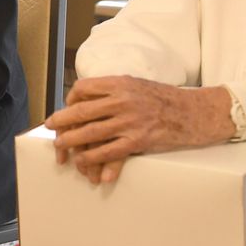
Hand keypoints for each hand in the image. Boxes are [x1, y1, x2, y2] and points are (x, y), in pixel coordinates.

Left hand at [44, 76, 234, 184]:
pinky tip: (84, 162)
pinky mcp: (137, 141)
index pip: (84, 88)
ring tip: (61, 147)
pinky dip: (92, 158)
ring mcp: (129, 121)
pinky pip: (108, 151)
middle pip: (82, 111)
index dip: (71, 99)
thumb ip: (114, 90)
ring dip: (71, 142)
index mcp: (120, 83)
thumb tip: (89, 99)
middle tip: (52, 128)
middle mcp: (122, 100)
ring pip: (90, 133)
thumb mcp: (137, 84)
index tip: (68, 107)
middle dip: (62, 121)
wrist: (194, 113)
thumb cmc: (165, 99)